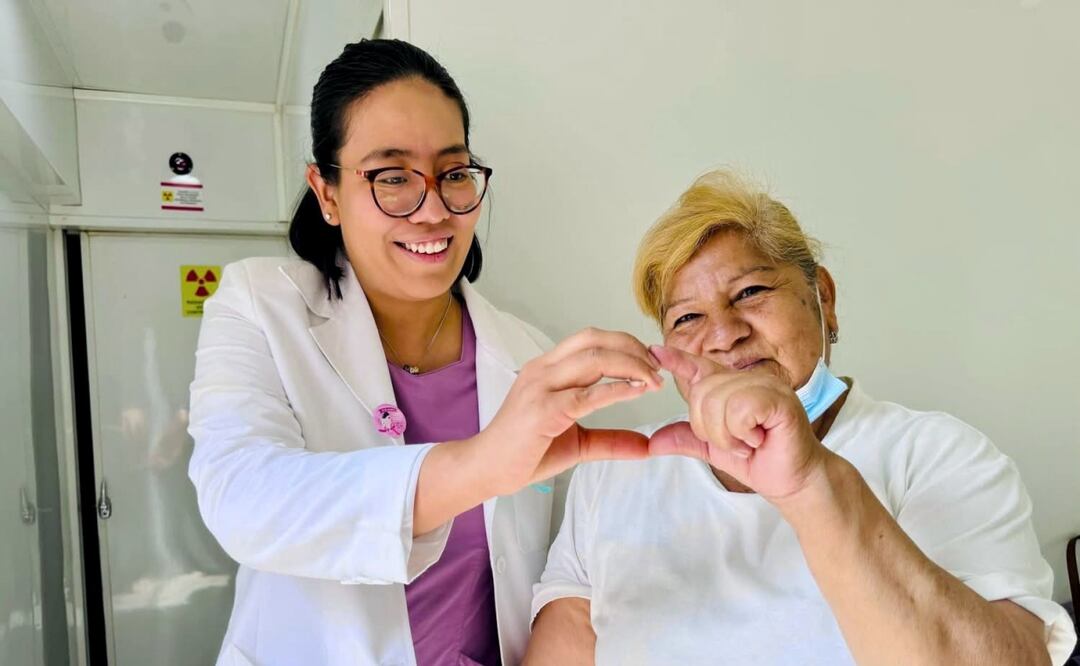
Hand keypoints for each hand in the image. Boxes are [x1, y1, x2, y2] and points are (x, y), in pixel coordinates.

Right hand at [477, 328, 663, 495]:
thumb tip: (646, 446)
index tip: (651, 362)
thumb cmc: (525, 453)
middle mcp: (543, 369)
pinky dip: (617, 389)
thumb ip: (610, 440)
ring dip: (631, 365)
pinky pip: (586, 395)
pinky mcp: (543, 411)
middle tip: (659, 367)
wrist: (487, 470)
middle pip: (595, 340)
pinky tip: (638, 391)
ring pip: (594, 359)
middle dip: (633, 348)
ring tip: (654, 379)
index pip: (591, 340)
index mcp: (548, 368)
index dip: (625, 344)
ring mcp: (541, 387)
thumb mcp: (577, 443)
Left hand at [647, 345, 828, 502]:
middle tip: (735, 442)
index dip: (676, 360)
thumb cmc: (760, 460)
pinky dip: (742, 432)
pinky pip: (740, 409)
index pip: (698, 367)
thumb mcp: (714, 450)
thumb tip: (653, 441)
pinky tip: (758, 438)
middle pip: (700, 392)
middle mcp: (748, 379)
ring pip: (718, 401)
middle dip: (709, 428)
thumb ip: (686, 439)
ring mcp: (766, 385)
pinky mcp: (779, 398)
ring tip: (748, 441)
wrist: (793, 481)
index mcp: (731, 387)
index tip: (654, 352)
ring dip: (727, 435)